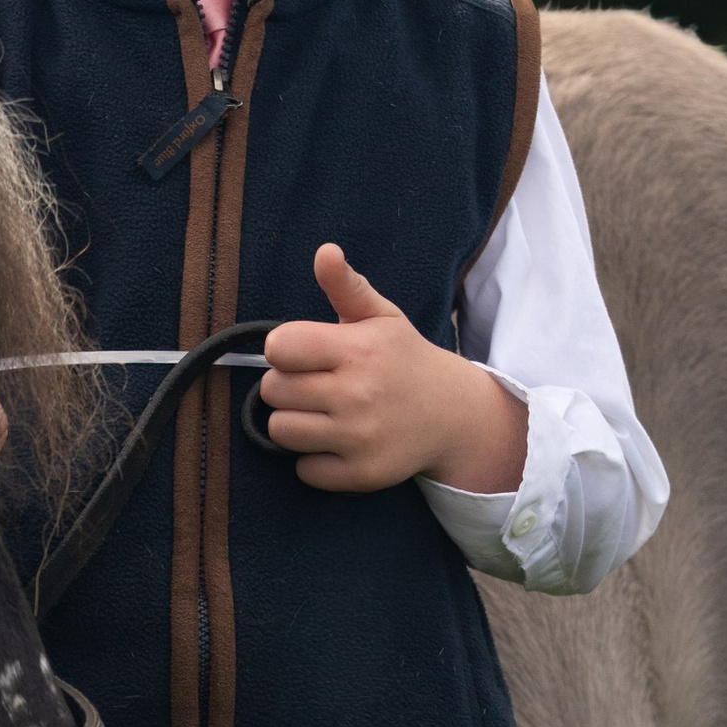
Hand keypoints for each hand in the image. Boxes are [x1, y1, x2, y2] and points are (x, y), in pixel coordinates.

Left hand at [258, 245, 528, 493]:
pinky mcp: (362, 474)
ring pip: (281, 430)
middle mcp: (359, 393)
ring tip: (322, 413)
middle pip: (273, 390)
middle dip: (287, 386)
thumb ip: (346, 286)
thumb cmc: (404, 360)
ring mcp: (360, 437)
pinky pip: (303, 470)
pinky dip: (314, 459)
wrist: (453, 415)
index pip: (279, 347)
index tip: (304, 353)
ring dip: (294, 422)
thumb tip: (325, 252)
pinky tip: (337, 442)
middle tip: (316, 385)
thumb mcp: (381, 317)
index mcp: (359, 349)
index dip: (285, 349)